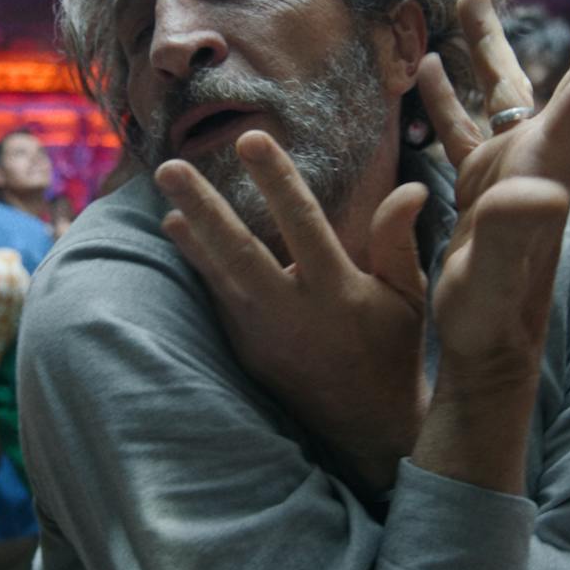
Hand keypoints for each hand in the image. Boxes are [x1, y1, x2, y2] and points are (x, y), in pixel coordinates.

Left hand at [158, 134, 429, 489]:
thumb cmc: (392, 351)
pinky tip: (177, 230)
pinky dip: (196, 262)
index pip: (302, 224)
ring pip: (217, 274)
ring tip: (162, 197)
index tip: (251, 139)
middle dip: (202, 207)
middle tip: (169, 167)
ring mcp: (262, 334)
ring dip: (189, 233)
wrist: (367, 429)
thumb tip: (406, 185)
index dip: (276, 180)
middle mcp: (292, 312)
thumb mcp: (406, 298)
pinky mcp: (245, 349)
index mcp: (337, 292)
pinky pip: (217, 297)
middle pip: (238, 251)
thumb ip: (397, 241)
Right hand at [418, 0, 569, 384]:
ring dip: (495, 40)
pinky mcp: (484, 188)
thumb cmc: (492, 319)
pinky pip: (467, 126)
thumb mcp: (498, 275)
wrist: (487, 352)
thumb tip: (541, 189)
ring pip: (510, 87)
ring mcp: (513, 168)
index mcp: (550, 162)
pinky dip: (449, 93)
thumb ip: (513, 230)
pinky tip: (426, 66)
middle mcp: (541, 155)